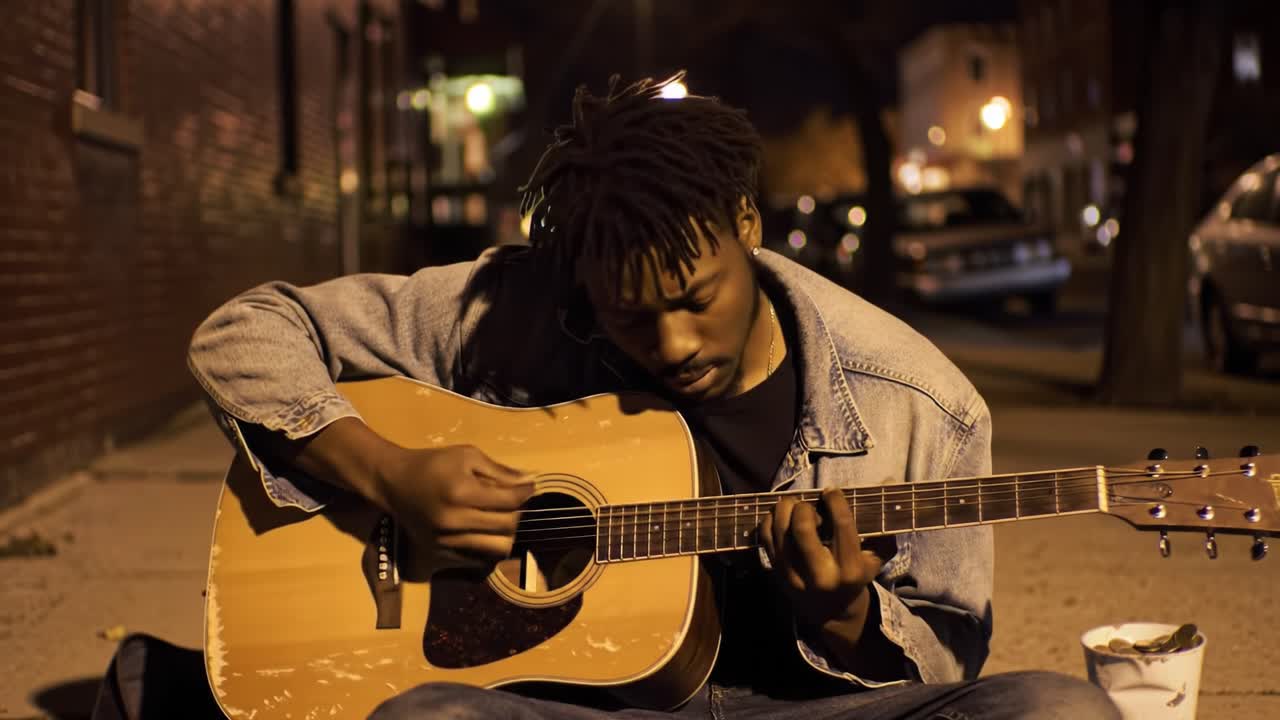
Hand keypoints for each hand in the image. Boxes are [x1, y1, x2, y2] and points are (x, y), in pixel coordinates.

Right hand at [374, 445, 535, 567]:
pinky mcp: (439, 554)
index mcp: (461, 492)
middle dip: (516, 512)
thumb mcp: (467, 456)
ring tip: (498, 519)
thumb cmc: (432, 464)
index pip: (510, 501)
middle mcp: (453, 521)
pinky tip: (482, 530)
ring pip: (498, 548)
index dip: (525, 493)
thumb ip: (499, 471)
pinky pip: (479, 559)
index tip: (528, 487)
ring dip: (505, 533)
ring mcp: (445, 541)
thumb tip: (530, 481)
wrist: (393, 483)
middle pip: (508, 526)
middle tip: (510, 502)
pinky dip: (487, 546)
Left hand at [760, 487, 883, 630]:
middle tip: (807, 504)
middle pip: (802, 529)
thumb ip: (882, 524)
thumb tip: (888, 480)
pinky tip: (781, 518)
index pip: (842, 525)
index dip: (835, 501)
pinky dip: (769, 520)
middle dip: (803, 508)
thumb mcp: (875, 557)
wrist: (833, 612)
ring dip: (784, 510)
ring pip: (780, 531)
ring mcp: (794, 575)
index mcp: (850, 569)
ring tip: (793, 506)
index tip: (831, 491)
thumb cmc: (857, 576)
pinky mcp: (776, 573)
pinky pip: (765, 538)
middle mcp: (821, 574)